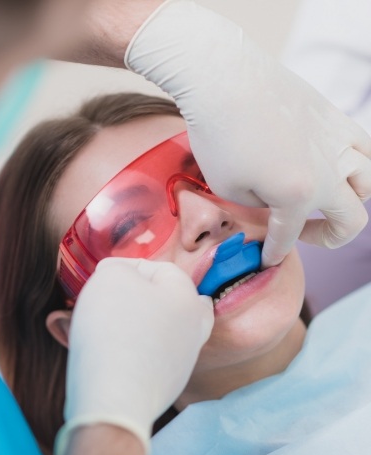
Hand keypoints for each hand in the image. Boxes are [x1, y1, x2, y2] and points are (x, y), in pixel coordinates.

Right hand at [55, 257, 212, 454]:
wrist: (114, 399)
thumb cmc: (115, 329)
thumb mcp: (111, 277)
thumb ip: (117, 268)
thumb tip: (119, 276)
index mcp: (188, 298)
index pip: (160, 268)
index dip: (126, 267)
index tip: (101, 277)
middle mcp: (194, 329)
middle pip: (169, 301)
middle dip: (139, 297)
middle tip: (113, 300)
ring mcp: (183, 360)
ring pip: (158, 330)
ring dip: (132, 324)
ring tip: (100, 326)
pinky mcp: (166, 386)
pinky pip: (148, 357)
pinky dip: (131, 350)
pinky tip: (108, 352)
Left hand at [125, 0, 370, 266]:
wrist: (222, 77)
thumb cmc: (218, 134)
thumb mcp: (228, 188)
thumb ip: (259, 206)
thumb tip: (273, 203)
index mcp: (299, 195)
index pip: (290, 236)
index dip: (275, 252)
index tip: (267, 259)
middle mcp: (329, 171)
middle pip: (352, 219)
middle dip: (329, 237)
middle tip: (303, 233)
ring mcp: (337, 140)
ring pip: (369, 181)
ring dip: (351, 200)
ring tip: (326, 200)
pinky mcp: (334, 116)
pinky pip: (364, 146)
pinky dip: (357, 164)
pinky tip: (335, 164)